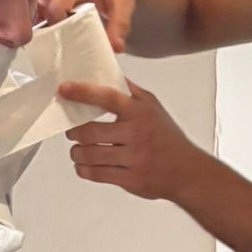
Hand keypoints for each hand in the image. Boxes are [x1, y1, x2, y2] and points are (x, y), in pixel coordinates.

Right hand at [39, 0, 135, 51]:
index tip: (65, 39)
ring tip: (46, 39)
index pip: (54, 7)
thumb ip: (120, 24)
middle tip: (51, 41)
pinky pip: (34, 7)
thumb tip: (115, 47)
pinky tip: (45, 33)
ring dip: (36, 23)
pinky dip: (36, 20)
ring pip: (31, 6)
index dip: (56, 26)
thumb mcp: (124, 3)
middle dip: (40, 25)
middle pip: (37, 6)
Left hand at [59, 80, 204, 202]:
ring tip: (77, 150)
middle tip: (71, 131)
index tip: (65, 89)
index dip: (82, 92)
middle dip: (73, 132)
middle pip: (90, 130)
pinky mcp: (130, 178)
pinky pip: (96, 174)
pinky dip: (83, 170)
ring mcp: (133, 157)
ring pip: (90, 154)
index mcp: (140, 112)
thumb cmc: (167, 138)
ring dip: (76, 152)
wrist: (187, 171)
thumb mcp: (153, 107)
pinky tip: (83, 166)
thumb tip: (108, 73)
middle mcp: (136, 133)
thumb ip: (130, 91)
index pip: (107, 97)